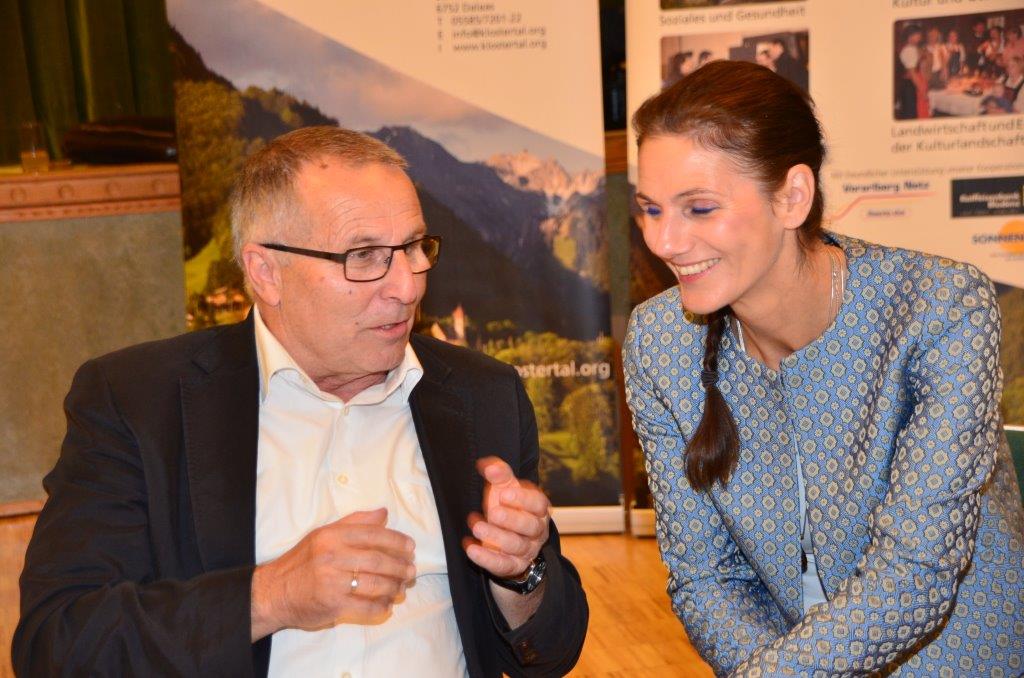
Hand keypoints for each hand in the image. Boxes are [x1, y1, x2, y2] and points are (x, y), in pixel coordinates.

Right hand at [251, 508, 415, 639]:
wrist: (273, 592)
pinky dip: (381, 606)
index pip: (373, 535)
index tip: (410, 547)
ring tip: (402, 588)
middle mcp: (332, 556)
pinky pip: (366, 606)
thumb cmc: (302, 562)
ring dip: (394, 586)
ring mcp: (332, 582)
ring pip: (375, 584)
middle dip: (400, 566)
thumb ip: (354, 522)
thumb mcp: (323, 534)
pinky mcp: (332, 605)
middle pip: (378, 560)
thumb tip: (383, 513)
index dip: (396, 541)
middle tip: (411, 570)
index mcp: (332, 536)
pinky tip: (387, 604)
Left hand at [464, 457, 549, 578]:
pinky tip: (471, 549)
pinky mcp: (513, 566)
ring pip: (516, 546)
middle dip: (512, 520)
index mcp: (538, 509)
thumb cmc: (508, 507)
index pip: (538, 503)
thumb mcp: (506, 488)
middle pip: (530, 526)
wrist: (506, 537)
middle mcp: (536, 531)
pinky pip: (503, 565)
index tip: (504, 494)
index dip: (523, 499)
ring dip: (496, 537)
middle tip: (493, 513)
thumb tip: (489, 466)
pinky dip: (487, 559)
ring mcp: (526, 550)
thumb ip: (500, 474)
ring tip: (477, 527)